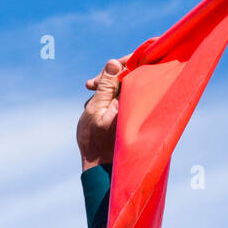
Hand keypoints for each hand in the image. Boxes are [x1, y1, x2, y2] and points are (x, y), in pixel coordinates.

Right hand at [76, 54, 129, 171]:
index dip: (125, 63)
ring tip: (89, 90)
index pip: (138, 71)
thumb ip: (106, 86)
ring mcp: (132, 110)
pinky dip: (106, 96)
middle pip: (128, 76)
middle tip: (90, 85)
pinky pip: (118, 98)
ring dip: (104, 86)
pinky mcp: (126, 115)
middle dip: (108, 77)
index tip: (110, 64)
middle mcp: (136, 105)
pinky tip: (94, 101)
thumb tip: (114, 63)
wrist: (98, 165)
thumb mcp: (96, 109)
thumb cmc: (95, 141)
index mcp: (133, 101)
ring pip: (120, 87)